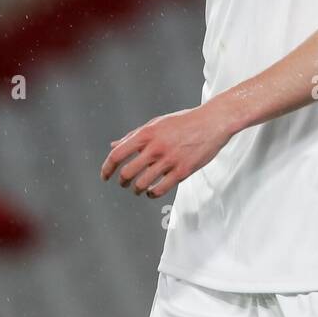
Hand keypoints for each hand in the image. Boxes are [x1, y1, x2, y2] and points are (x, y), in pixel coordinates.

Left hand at [100, 100, 236, 197]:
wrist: (212, 122)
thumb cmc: (183, 122)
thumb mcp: (156, 123)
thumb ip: (134, 135)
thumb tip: (113, 146)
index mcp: (146, 134)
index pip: (117, 155)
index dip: (106, 168)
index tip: (105, 176)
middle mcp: (155, 147)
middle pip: (127, 172)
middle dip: (122, 182)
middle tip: (123, 183)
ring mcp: (169, 160)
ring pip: (142, 184)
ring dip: (137, 190)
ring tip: (138, 189)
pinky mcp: (182, 171)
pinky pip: (160, 189)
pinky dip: (152, 194)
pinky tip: (152, 192)